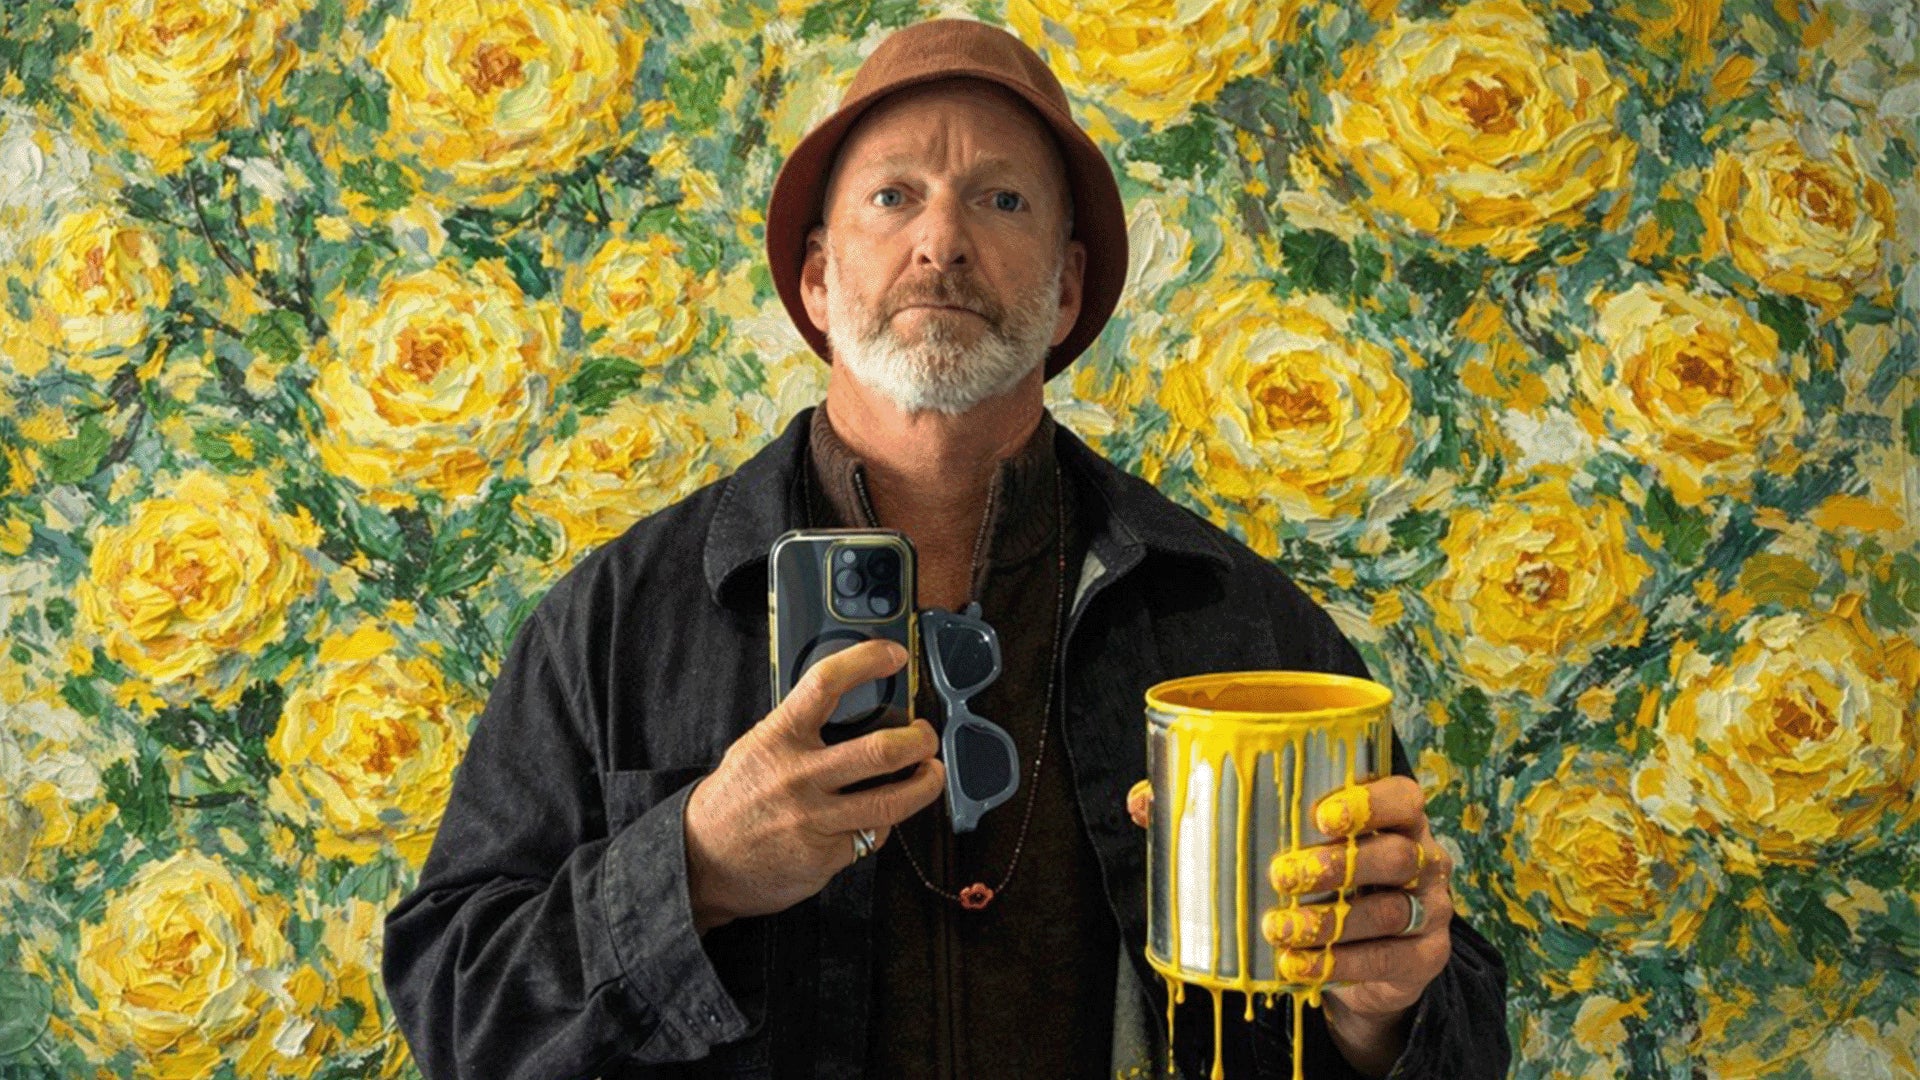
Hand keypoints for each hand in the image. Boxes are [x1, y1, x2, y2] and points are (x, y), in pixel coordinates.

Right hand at [685, 639, 945, 933]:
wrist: (702, 861)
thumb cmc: (735, 800)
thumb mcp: (757, 748)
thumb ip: (799, 730)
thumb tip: (856, 708)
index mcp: (778, 738)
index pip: (826, 684)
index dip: (866, 661)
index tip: (894, 656)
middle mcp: (798, 776)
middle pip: (880, 750)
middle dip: (919, 741)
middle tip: (926, 736)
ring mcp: (814, 819)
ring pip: (892, 800)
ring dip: (925, 784)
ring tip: (931, 773)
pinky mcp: (826, 855)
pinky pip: (872, 835)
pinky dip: (882, 825)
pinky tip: (877, 818)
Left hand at [1126, 775, 1453, 1072]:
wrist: (1362, 957)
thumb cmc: (1316, 879)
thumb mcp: (1280, 844)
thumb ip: (1217, 817)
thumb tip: (1145, 803)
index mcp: (1393, 816)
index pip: (1401, 796)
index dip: (1368, 801)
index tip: (1319, 813)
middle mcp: (1422, 856)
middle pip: (1395, 854)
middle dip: (1335, 865)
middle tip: (1280, 874)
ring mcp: (1428, 909)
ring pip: (1389, 911)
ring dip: (1329, 922)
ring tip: (1277, 929)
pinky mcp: (1423, 956)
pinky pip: (1387, 960)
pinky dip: (1338, 965)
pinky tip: (1296, 967)